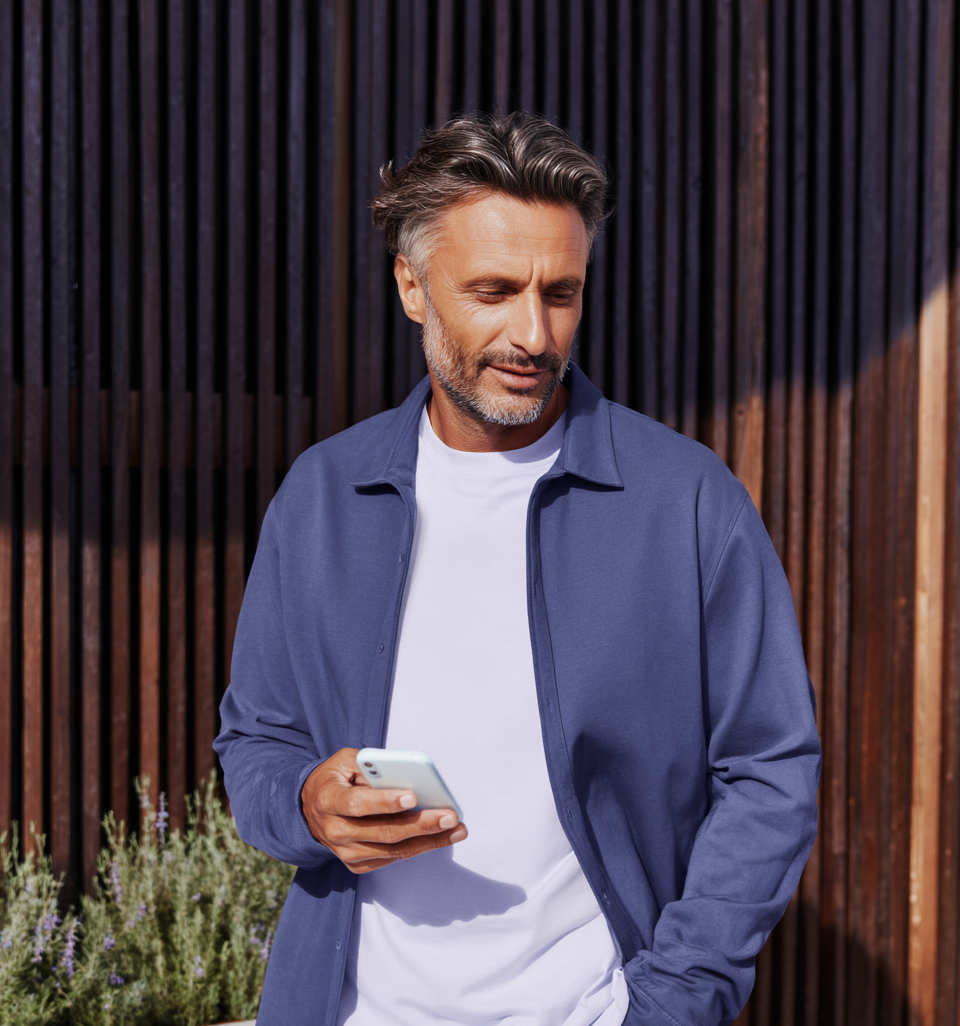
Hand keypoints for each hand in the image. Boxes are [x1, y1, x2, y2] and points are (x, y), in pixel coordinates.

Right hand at [301, 748, 467, 873]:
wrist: (311, 809)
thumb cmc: (335, 778)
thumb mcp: (345, 761)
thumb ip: (371, 765)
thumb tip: (405, 775)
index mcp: (328, 800)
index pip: (357, 804)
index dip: (385, 802)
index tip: (412, 796)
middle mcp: (335, 831)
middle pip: (383, 832)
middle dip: (421, 824)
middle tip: (450, 816)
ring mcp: (347, 852)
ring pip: (393, 850)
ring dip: (429, 840)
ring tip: (456, 829)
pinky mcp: (358, 864)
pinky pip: (393, 857)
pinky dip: (419, 847)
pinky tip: (442, 837)